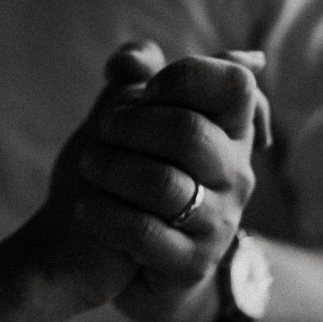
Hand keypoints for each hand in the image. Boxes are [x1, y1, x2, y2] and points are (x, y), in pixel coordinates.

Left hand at [76, 44, 267, 321]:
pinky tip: (86, 207)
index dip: (184, 78)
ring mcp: (217, 223)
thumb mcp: (134, 119)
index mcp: (231, 132)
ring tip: (89, 167)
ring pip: (163, 184)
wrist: (118, 259)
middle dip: (130, 125)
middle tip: (102, 131)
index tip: (146, 90)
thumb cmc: (129, 176)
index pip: (236, 84)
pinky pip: (144, 232)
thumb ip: (135, 78)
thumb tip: (136, 58)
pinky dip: (104, 213)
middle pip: (190, 132)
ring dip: (110, 169)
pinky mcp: (189, 264)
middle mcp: (235, 176)